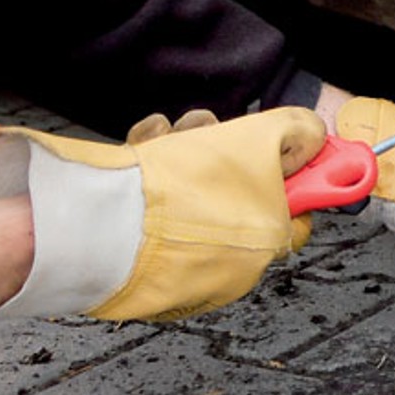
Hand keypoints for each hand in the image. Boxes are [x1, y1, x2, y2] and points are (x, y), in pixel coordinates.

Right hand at [0, 108, 325, 320]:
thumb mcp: (241, 151)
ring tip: (168, 135)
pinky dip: (147, 168)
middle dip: (224, 149)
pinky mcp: (135, 251)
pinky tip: (140, 149)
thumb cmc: (160, 195)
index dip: (292, 172)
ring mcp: (175, 263)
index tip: (286, 144)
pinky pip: (152, 202)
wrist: (78, 228)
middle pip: (240, 194)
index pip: (293, 215)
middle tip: (209, 126)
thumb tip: (316, 134)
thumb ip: (286, 140)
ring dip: (183, 149)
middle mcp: (219, 268)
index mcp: (253, 255)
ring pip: (193, 189)